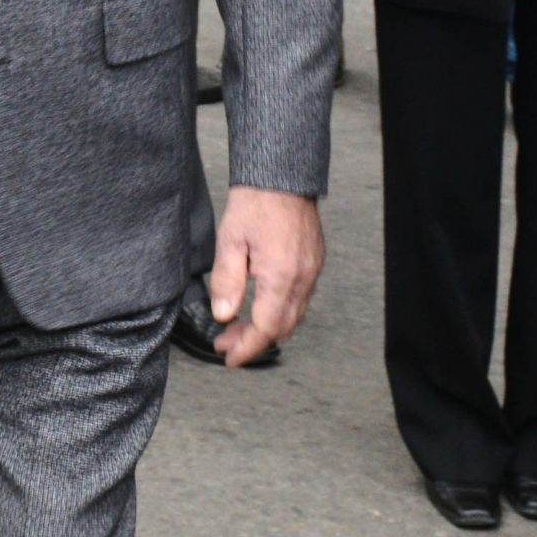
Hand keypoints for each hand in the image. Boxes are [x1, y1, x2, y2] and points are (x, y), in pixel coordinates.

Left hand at [210, 185, 324, 367]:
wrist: (282, 177)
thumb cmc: (255, 204)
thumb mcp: (230, 241)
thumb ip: (227, 281)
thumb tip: (222, 315)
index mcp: (281, 277)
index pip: (266, 328)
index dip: (247, 348)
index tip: (229, 358)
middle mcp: (303, 279)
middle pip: (282, 327)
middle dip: (253, 341)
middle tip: (226, 343)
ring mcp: (312, 272)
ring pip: (294, 315)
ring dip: (267, 328)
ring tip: (237, 328)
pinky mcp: (314, 263)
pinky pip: (300, 299)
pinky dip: (280, 312)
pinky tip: (259, 307)